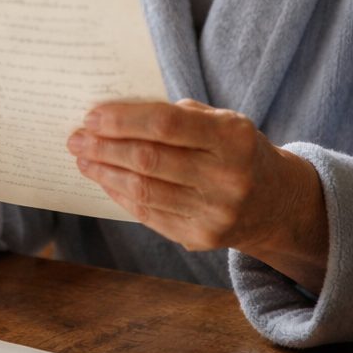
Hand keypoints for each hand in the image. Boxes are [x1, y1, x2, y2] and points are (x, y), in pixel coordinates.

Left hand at [67, 98, 327, 288]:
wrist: (276, 202)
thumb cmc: (236, 150)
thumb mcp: (222, 122)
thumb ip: (176, 116)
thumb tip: (114, 116)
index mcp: (233, 138)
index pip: (167, 125)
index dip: (124, 120)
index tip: (92, 115)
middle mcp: (227, 177)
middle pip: (149, 161)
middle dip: (105, 147)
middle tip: (76, 138)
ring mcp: (215, 213)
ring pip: (144, 192)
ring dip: (105, 173)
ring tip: (83, 158)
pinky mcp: (201, 237)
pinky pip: (149, 215)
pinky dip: (121, 195)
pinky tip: (105, 180)